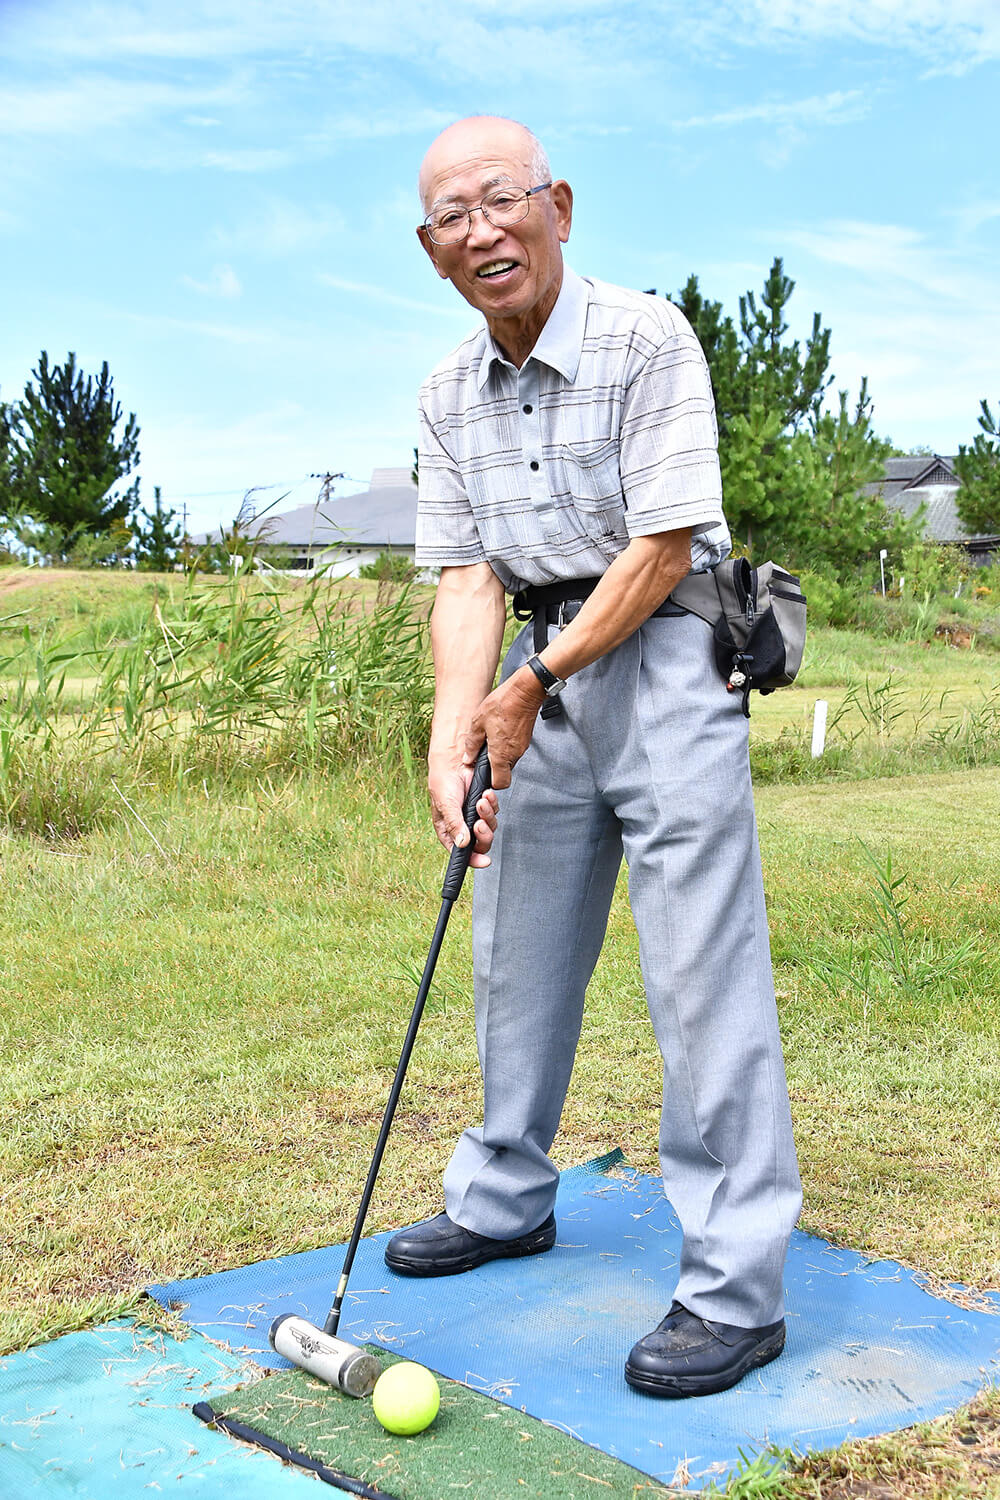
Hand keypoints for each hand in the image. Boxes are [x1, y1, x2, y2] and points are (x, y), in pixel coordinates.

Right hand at [428, 758, 498, 866]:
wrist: (454, 759)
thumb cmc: (443, 780)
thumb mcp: (446, 804)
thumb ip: (455, 824)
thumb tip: (463, 844)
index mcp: (449, 830)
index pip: (461, 852)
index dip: (473, 859)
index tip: (484, 861)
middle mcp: (463, 825)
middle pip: (480, 842)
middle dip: (483, 835)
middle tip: (480, 823)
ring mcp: (475, 815)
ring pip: (489, 827)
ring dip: (487, 815)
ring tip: (480, 801)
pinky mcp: (485, 803)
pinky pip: (494, 810)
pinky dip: (492, 803)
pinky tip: (486, 794)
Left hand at [462, 668, 544, 789]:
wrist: (525, 691)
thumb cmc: (503, 704)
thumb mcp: (478, 722)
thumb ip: (472, 744)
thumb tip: (468, 758)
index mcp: (501, 754)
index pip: (500, 784)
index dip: (491, 783)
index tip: (483, 775)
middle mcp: (514, 754)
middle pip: (504, 772)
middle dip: (494, 767)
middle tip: (484, 753)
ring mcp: (522, 747)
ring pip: (509, 760)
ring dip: (500, 754)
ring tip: (491, 738)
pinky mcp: (526, 739)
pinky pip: (514, 749)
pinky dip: (506, 745)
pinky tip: (500, 731)